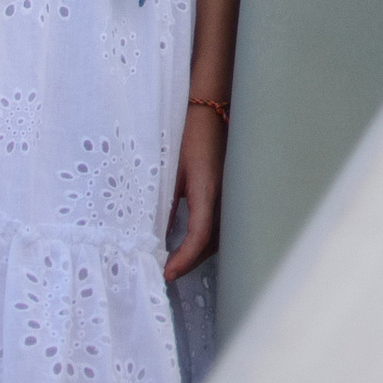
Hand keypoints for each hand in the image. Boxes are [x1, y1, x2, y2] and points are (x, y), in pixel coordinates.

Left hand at [166, 100, 226, 278]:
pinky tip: (192, 240)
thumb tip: (152, 231)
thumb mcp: (168, 167)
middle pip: (214, 242)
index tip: (167, 273)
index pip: (200, 234)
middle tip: (168, 271)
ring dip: (200, 251)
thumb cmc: (187, 133)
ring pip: (221, 235)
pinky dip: (208, 237)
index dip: (184, 258)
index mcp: (207, 189)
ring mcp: (230, 194)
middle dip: (192, 261)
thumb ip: (163, 200)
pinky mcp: (230, 191)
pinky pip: (223, 222)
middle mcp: (224, 196)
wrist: (210, 109)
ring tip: (177, 259)